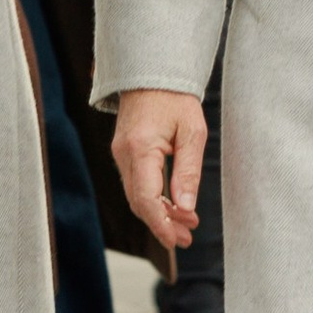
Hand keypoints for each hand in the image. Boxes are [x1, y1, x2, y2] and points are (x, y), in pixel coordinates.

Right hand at [114, 88, 208, 252]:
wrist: (151, 72)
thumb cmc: (176, 98)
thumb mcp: (192, 133)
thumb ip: (188, 171)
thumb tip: (185, 207)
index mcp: (141, 148)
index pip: (146, 199)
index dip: (161, 224)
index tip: (177, 240)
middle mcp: (124, 154)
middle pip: (139, 203)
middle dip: (162, 224)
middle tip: (187, 238)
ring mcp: (120, 154)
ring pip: (136, 196)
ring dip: (159, 214)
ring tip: (186, 226)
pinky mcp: (124, 153)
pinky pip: (136, 184)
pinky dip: (153, 199)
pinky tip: (173, 206)